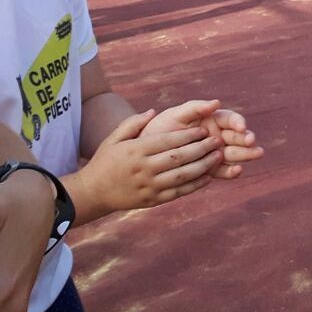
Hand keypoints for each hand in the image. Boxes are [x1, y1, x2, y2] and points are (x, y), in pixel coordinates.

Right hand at [75, 110, 222, 214]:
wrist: (93, 192)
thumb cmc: (105, 161)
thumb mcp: (114, 138)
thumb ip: (133, 123)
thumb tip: (154, 111)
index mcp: (135, 150)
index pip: (167, 141)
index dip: (188, 135)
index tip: (203, 129)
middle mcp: (143, 168)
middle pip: (178, 157)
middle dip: (201, 148)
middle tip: (217, 141)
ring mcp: (148, 186)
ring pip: (182, 176)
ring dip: (203, 166)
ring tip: (218, 156)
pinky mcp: (153, 200)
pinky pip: (178, 192)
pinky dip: (195, 185)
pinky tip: (208, 176)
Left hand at [146, 100, 263, 178]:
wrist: (144, 154)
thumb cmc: (160, 129)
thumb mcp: (174, 115)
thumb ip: (195, 108)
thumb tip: (216, 102)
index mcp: (211, 120)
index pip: (230, 119)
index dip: (237, 122)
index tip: (241, 126)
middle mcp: (217, 136)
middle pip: (236, 137)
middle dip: (246, 138)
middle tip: (251, 142)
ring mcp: (214, 153)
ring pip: (234, 153)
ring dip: (246, 154)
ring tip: (256, 154)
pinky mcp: (209, 169)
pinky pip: (223, 171)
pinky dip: (231, 171)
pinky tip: (237, 170)